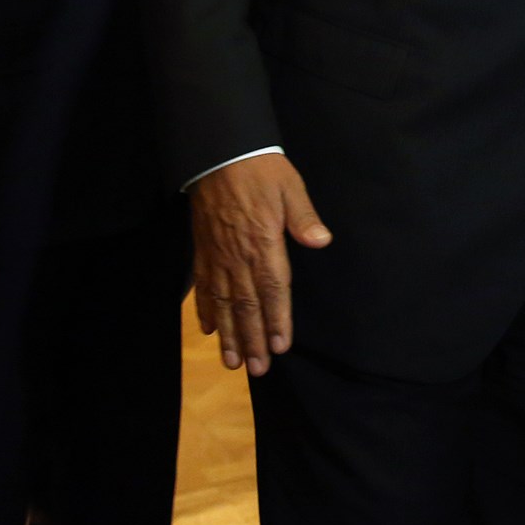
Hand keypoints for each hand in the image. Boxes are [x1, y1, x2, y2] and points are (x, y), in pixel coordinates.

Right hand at [188, 153, 330, 374]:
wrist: (218, 154)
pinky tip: (209, 330)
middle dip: (252, 340)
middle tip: (257, 370)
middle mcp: (238, 256)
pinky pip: (203, 287)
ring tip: (232, 362)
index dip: (276, 320)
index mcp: (263, 243)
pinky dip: (205, 311)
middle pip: (247, 306)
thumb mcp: (290, 187)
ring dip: (229, 334)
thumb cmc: (260, 170)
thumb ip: (303, 217)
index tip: (279, 347)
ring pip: (223, 304)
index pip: (273, 289)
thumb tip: (321, 240)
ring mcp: (217, 256)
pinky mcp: (203, 251)